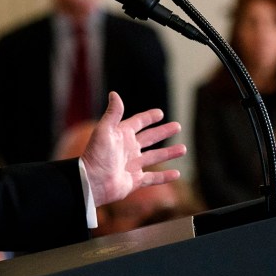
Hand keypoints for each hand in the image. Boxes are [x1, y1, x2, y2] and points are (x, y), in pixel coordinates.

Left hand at [81, 92, 184, 206]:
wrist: (92, 182)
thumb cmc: (96, 155)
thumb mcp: (105, 130)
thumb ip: (113, 113)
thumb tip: (114, 93)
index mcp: (121, 135)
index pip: (138, 123)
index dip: (149, 117)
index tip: (160, 113)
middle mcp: (128, 149)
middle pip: (150, 138)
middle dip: (163, 132)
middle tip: (177, 126)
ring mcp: (132, 165)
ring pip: (155, 157)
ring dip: (169, 153)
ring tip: (183, 149)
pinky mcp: (134, 181)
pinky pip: (153, 178)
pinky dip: (165, 177)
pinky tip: (176, 174)